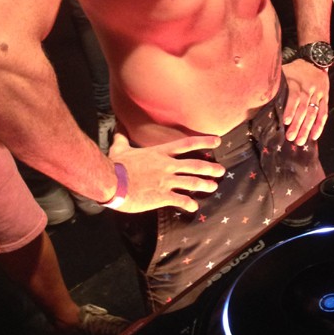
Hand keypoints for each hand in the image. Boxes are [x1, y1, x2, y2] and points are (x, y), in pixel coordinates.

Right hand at [108, 132, 224, 212]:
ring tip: (214, 187)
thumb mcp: (120, 147)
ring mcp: (166, 181)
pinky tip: (194, 207)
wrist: (111, 182)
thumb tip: (117, 127)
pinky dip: (189, 204)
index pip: (187, 144)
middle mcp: (167, 165)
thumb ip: (122, 137)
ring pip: (191, 182)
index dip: (204, 142)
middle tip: (221, 170)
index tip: (218, 141)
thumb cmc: (116, 164)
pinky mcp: (161, 196)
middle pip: (195, 165)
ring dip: (204, 185)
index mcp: (160, 152)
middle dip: (210, 168)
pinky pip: (180, 200)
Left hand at [282, 59, 328, 145]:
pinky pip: (323, 113)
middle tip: (291, 138)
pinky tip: (314, 136)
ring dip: (307, 128)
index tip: (286, 121)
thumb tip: (258, 95)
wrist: (314, 61)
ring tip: (300, 140)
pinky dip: (319, 125)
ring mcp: (318, 94)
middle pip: (304, 108)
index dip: (290, 109)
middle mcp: (308, 89)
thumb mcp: (283, 72)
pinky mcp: (325, 97)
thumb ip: (275, 84)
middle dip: (298, 124)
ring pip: (313, 113)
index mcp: (296, 82)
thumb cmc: (295, 70)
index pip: (294, 96)